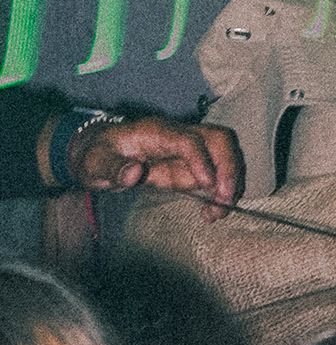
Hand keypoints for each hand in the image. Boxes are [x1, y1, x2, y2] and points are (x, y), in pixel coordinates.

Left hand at [67, 115, 241, 212]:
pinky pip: (216, 171)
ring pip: (224, 153)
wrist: (100, 153)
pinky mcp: (190, 165)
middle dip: (228, 167)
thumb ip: (113, 168)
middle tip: (224, 200)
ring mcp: (188, 150)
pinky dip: (221, 189)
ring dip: (229, 181)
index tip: (207, 184)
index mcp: (157, 133)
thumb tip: (135, 173)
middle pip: (218, 139)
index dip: (201, 159)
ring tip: (219, 211)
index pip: (188, 140)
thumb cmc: (98, 156)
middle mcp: (179, 136)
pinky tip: (212, 209)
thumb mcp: (96, 163)